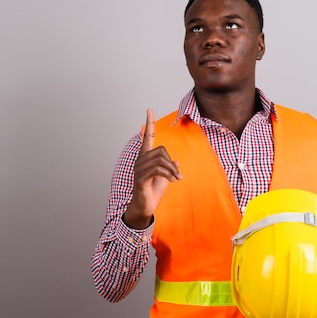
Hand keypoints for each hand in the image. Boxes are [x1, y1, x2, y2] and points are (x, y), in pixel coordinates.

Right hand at [123, 109, 181, 228]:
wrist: (144, 207)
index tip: (149, 110)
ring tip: (175, 178)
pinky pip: (157, 169)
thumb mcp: (165, 178)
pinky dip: (168, 174)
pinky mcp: (141, 178)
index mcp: (145, 158)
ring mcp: (139, 169)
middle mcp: (140, 161)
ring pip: (160, 159)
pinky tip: (172, 180)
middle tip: (177, 174)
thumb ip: (169, 168)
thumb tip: (176, 162)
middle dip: (171, 161)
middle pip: (161, 150)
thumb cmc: (152, 192)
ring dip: (172, 169)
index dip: (149, 124)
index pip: (147, 137)